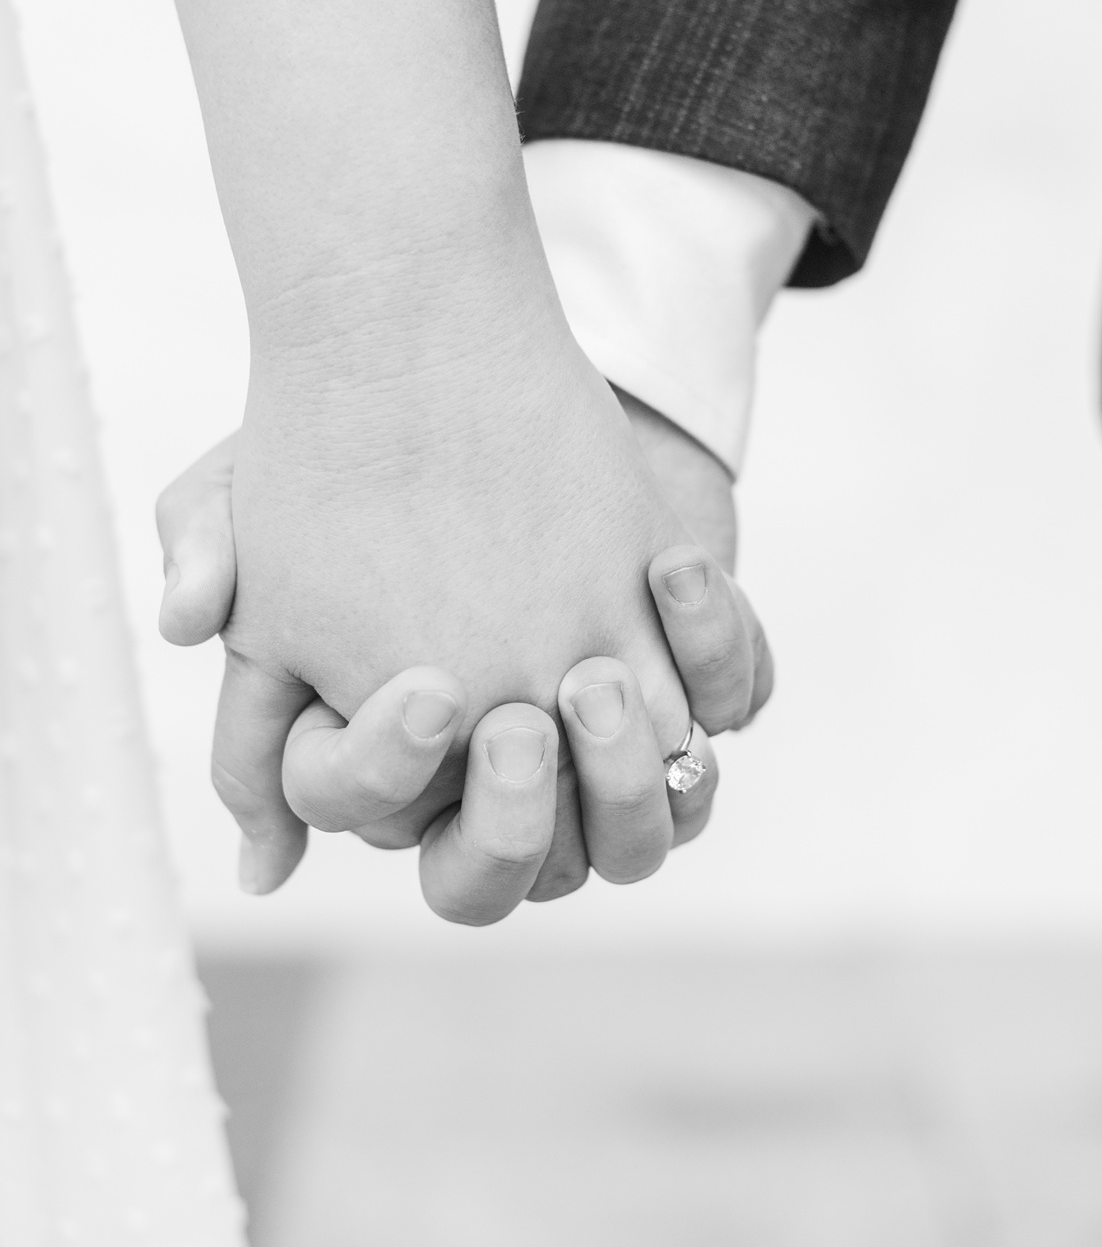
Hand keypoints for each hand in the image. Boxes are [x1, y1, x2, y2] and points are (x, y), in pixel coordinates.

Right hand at [155, 329, 771, 918]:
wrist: (481, 373)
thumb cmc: (360, 452)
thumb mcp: (250, 504)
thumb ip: (224, 631)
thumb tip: (256, 835)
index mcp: (415, 773)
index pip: (418, 841)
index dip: (410, 787)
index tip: (431, 690)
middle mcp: (523, 778)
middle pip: (543, 873)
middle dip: (536, 816)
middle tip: (530, 719)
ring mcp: (620, 734)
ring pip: (656, 823)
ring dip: (643, 765)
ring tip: (603, 668)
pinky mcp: (697, 661)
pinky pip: (732, 698)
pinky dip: (716, 649)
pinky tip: (669, 566)